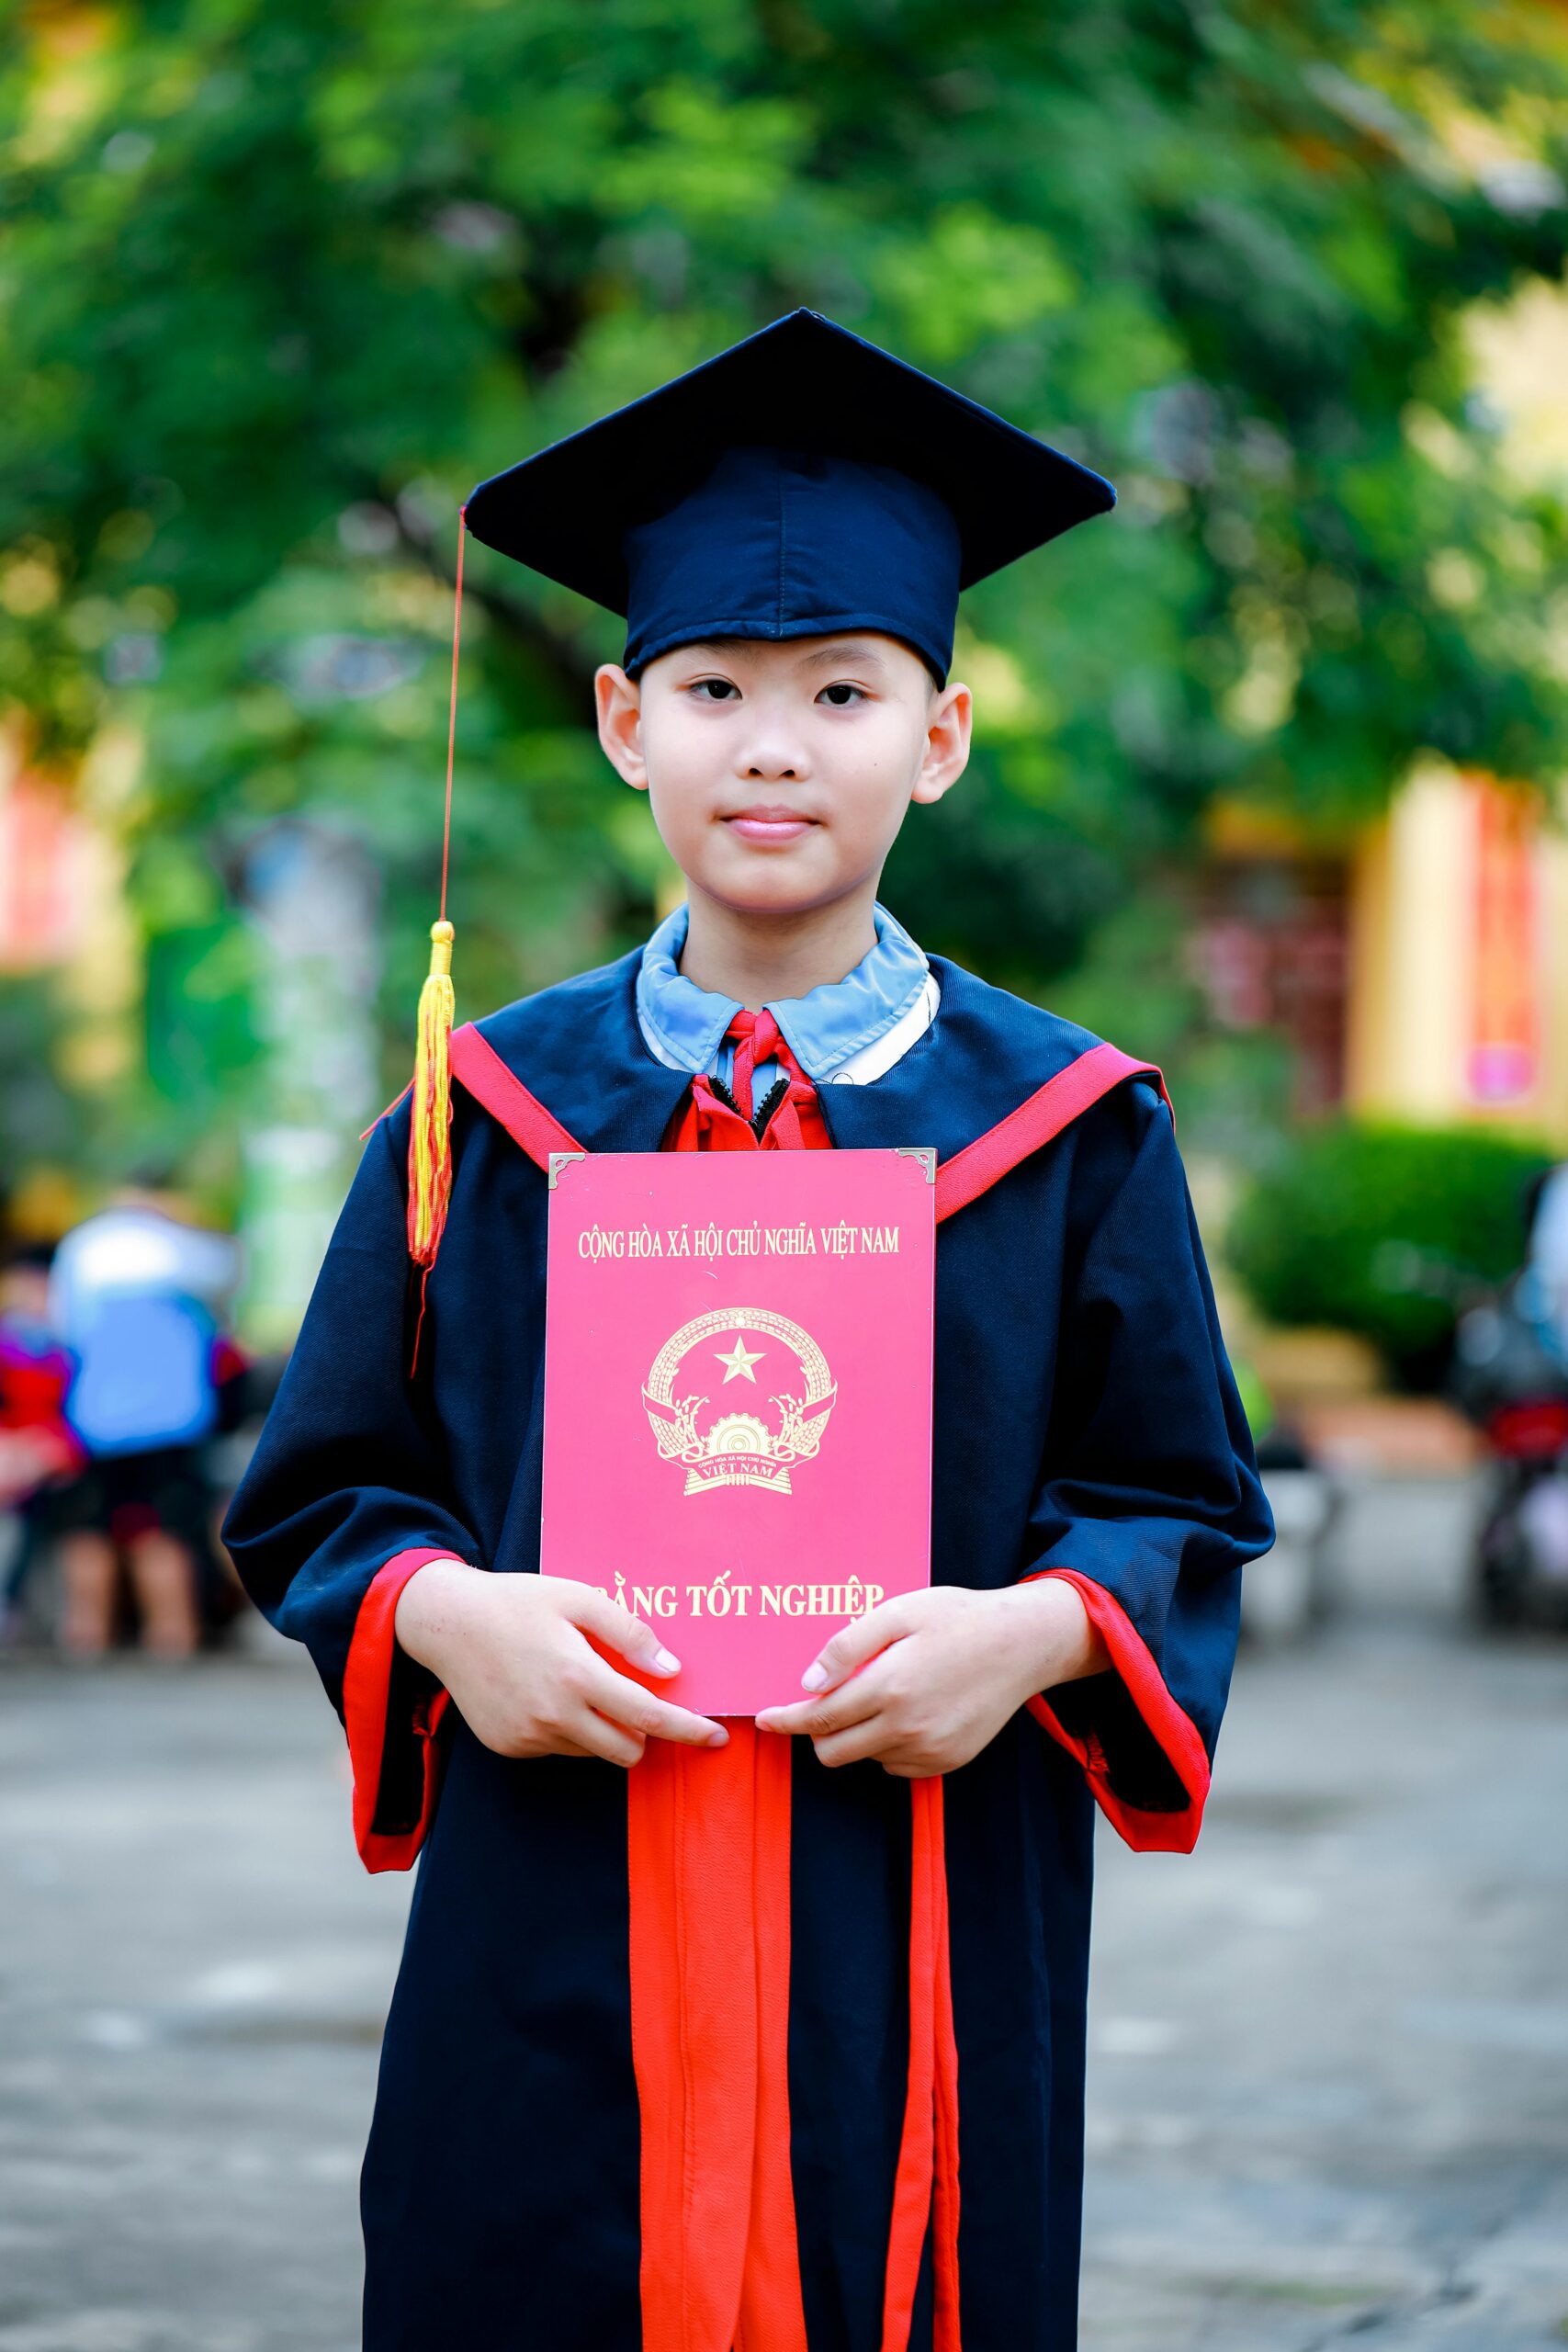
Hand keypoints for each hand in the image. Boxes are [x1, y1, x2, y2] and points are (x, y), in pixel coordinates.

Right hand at [394, 1561, 728, 1766]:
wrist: (446, 1623)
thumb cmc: (518, 1602)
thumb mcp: (578, 1599)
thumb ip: (630, 1634)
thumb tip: (671, 1671)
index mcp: (577, 1676)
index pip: (648, 1717)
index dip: (688, 1729)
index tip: (716, 1736)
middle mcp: (554, 1715)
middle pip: (627, 1750)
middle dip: (644, 1733)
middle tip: (637, 1699)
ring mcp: (529, 1737)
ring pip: (592, 1751)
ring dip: (602, 1729)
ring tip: (577, 1683)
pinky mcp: (509, 1747)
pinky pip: (558, 1749)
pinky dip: (567, 1730)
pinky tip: (546, 1693)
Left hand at [755, 1578, 1107, 1777]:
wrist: (1022, 1644)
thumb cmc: (957, 1619)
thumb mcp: (898, 1613)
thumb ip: (847, 1647)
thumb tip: (807, 1684)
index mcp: (890, 1688)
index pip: (819, 1718)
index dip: (786, 1720)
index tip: (764, 1719)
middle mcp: (908, 1728)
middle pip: (834, 1752)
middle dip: (817, 1732)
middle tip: (824, 1702)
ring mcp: (930, 1750)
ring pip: (865, 1759)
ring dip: (857, 1735)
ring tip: (881, 1694)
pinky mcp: (949, 1762)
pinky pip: (897, 1766)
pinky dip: (888, 1746)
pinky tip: (906, 1711)